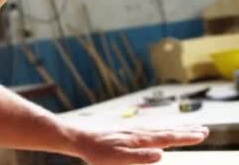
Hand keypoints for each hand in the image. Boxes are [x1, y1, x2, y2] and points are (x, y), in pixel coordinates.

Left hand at [75, 125, 208, 164]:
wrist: (81, 139)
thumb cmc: (99, 153)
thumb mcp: (118, 159)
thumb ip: (139, 158)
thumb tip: (161, 154)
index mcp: (140, 140)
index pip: (168, 138)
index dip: (185, 137)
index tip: (202, 134)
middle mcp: (139, 133)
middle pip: (167, 131)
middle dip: (186, 131)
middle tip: (205, 129)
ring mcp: (134, 131)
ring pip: (160, 129)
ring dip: (176, 129)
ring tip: (190, 127)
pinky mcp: (128, 132)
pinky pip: (151, 130)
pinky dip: (162, 129)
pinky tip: (164, 130)